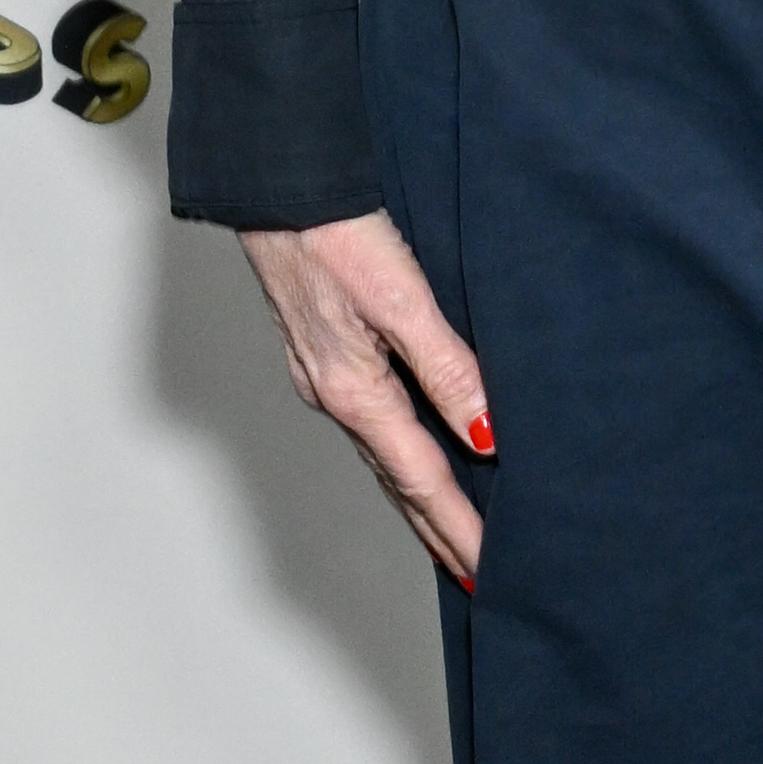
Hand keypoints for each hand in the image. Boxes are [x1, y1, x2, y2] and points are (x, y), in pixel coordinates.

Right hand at [238, 208, 494, 584]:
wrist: (275, 188)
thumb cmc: (333, 232)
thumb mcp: (402, 298)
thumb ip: (447, 368)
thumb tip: (486, 436)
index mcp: (355, 391)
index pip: (421, 478)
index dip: (457, 526)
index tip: (487, 569)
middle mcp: (334, 396)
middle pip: (396, 482)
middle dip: (436, 531)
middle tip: (472, 575)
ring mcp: (323, 378)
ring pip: (381, 456)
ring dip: (416, 499)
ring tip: (447, 534)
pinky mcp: (321, 354)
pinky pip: (369, 424)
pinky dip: (396, 456)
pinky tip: (409, 455)